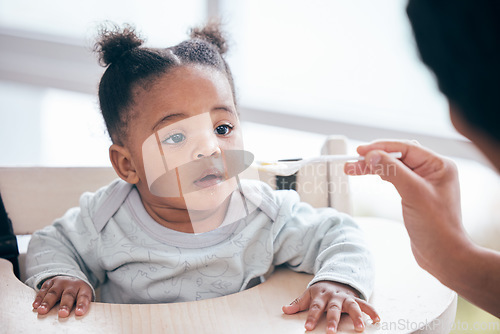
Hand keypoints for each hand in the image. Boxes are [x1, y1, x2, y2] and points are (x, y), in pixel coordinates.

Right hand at [32, 276, 92, 317]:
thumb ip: (81, 307)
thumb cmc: (78, 294)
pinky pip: (44, 290)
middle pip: (68, 295)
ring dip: (48, 302)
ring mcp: (60, 282)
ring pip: (54, 292)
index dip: (82, 304)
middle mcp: (72, 284)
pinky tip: (36, 305)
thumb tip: (78, 320)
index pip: (84, 297)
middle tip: (62, 314)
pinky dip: (39, 298)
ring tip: (42, 311)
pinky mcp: (50, 282)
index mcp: (83, 289)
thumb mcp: (83, 298)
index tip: (79, 313)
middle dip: (65, 305)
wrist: (72, 280)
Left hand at [282, 281, 378, 332]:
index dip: (311, 317)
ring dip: (356, 316)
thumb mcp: (308, 294)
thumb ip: (298, 303)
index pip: (314, 307)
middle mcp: (334, 296)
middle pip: (333, 308)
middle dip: (332, 320)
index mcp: (321, 295)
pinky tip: (377, 319)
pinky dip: (372, 311)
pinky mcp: (356, 298)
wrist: (335, 278)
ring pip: (352, 306)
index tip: (308, 328)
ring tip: (360, 328)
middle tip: (331, 331)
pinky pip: (365, 304)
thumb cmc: (321, 291)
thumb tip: (285, 310)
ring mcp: (346, 297)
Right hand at [344, 140, 467, 274]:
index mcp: (439, 165)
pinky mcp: (415, 194)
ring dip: (373, 167)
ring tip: (352, 169)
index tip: (360, 151)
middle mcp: (432, 171)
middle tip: (352, 162)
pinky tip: (370, 174)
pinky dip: (380, 175)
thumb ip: (392, 171)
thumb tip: (371, 155)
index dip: (381, 147)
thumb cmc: (436, 226)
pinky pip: (394, 178)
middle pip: (398, 156)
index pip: (406, 148)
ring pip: (394, 167)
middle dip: (374, 157)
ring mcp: (423, 183)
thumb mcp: (413, 193)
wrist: (443, 255)